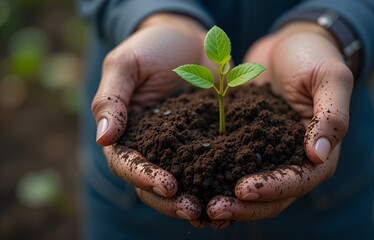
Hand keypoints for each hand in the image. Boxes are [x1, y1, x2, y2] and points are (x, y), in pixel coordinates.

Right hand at [91, 13, 213, 226]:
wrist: (188, 38)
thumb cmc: (151, 47)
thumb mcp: (125, 64)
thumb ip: (111, 99)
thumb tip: (104, 138)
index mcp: (127, 135)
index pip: (127, 164)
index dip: (144, 178)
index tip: (167, 185)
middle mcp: (154, 149)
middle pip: (154, 185)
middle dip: (172, 202)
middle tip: (193, 210)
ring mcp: (182, 149)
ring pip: (185, 184)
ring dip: (197, 200)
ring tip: (215, 213)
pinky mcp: (209, 143)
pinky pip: (214, 166)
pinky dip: (221, 182)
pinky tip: (236, 192)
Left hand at [206, 22, 352, 224]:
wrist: (289, 45)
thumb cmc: (313, 57)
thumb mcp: (330, 78)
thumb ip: (331, 116)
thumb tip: (319, 155)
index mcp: (321, 152)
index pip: (299, 180)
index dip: (273, 188)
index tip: (243, 190)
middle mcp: (295, 160)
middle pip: (273, 196)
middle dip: (245, 206)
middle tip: (214, 210)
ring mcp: (269, 155)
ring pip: (251, 189)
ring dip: (229, 200)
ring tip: (200, 207)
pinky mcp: (247, 144)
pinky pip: (232, 166)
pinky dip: (217, 178)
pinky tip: (195, 184)